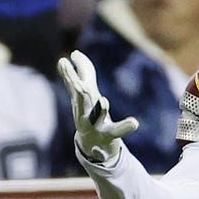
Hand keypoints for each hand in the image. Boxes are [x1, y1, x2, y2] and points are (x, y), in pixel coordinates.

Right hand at [57, 50, 138, 164]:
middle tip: (77, 82)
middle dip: (78, 90)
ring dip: (101, 110)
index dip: (70, 73)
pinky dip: (125, 127)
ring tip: (104, 101)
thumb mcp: (86, 93)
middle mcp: (86, 112)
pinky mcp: (109, 135)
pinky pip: (117, 131)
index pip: (76, 84)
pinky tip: (134, 122)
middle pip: (81, 99)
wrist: (93, 145)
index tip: (63, 61)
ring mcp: (96, 125)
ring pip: (97, 118)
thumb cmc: (91, 115)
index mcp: (83, 101)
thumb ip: (84, 73)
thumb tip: (74, 53)